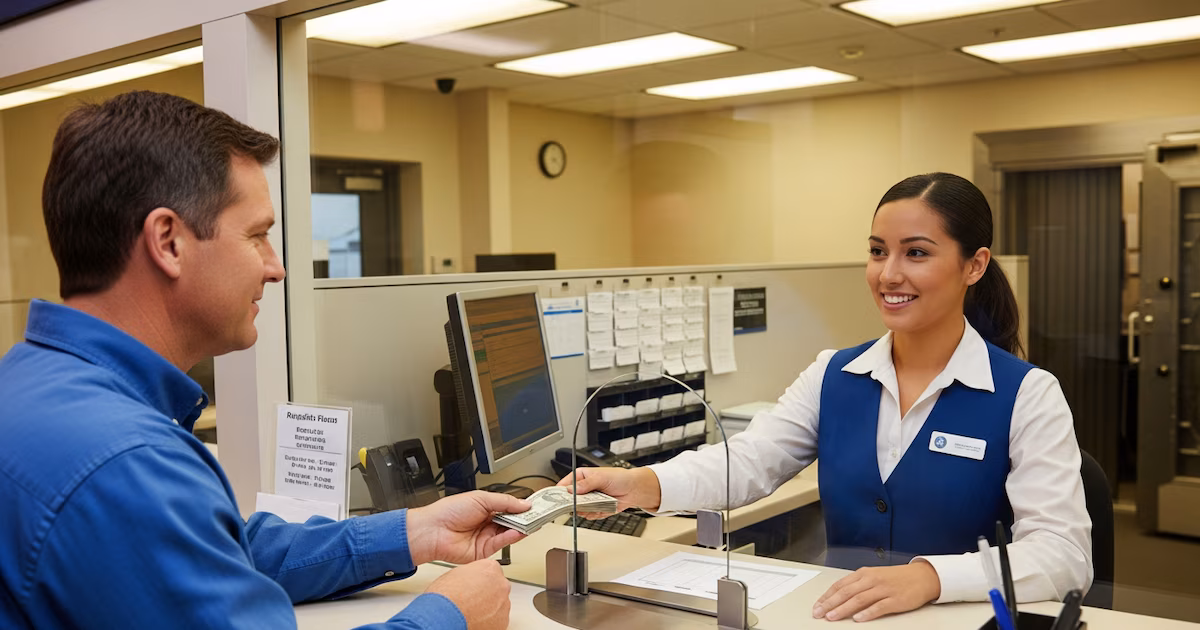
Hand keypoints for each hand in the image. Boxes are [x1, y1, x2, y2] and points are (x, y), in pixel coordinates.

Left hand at [407, 491, 530, 564]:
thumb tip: (523, 504)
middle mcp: (487, 523)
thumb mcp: (481, 498)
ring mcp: (486, 537)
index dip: (522, 506)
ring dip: (520, 527)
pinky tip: (517, 531)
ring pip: (509, 532)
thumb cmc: (448, 511)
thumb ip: (505, 502)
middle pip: (512, 521)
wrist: (433, 530)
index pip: (509, 507)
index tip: (535, 505)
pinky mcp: (484, 551)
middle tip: (538, 514)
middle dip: (524, 517)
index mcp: (485, 508)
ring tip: (531, 522)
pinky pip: (502, 543)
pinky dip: (511, 537)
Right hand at [425, 559, 510, 629]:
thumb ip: (471, 574)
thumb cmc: (447, 597)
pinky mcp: (502, 622)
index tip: (475, 586)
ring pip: (498, 605)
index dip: (480, 580)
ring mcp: (504, 604)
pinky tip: (475, 621)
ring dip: (488, 607)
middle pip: (497, 587)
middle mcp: (501, 585)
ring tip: (471, 612)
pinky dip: (488, 621)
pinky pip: (497, 620)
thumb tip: (470, 579)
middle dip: (487, 593)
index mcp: (491, 569)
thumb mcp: (456, 573)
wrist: (446, 617)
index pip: (491, 571)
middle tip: (472, 600)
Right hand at [556, 467, 661, 513]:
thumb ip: (586, 484)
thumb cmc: (620, 478)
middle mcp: (583, 489)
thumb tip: (572, 490)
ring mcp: (588, 500)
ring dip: (587, 509)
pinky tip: (603, 507)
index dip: (559, 493)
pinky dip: (595, 514)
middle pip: (569, 500)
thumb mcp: (601, 477)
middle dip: (576, 504)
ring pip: (579, 510)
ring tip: (598, 503)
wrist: (634, 489)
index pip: (564, 485)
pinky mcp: (594, 509)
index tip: (557, 500)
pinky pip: (589, 515)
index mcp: (580, 477)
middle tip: (582, 504)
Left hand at [811, 561, 940, 621]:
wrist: (922, 577)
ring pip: (859, 599)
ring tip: (832, 617)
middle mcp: (872, 580)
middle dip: (830, 603)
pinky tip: (858, 618)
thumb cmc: (896, 578)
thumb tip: (837, 597)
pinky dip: (868, 613)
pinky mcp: (895, 600)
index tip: (817, 606)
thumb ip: (857, 585)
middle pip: (846, 592)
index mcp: (864, 574)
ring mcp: (883, 590)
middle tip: (819, 613)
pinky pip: (879, 607)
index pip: (840, 585)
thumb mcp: (873, 576)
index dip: (827, 596)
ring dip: (844, 609)